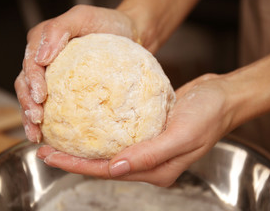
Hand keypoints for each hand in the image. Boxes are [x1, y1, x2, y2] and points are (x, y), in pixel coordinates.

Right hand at [14, 5, 137, 142]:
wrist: (129, 35)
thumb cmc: (107, 24)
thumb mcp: (83, 16)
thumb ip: (59, 30)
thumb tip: (41, 57)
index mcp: (43, 43)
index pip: (30, 64)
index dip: (31, 82)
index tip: (39, 97)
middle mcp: (44, 62)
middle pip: (25, 85)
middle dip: (27, 104)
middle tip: (36, 119)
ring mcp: (54, 78)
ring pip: (33, 99)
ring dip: (30, 117)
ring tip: (36, 134)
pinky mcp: (67, 92)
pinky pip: (54, 108)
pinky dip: (48, 123)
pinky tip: (48, 137)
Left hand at [37, 73, 234, 186]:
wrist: (223, 97)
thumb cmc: (209, 115)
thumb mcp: (182, 135)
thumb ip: (151, 154)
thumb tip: (116, 168)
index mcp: (157, 170)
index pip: (108, 172)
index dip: (78, 166)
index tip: (51, 157)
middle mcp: (150, 163)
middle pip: (104, 164)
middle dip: (74, 159)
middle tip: (46, 149)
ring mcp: (149, 148)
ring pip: (109, 150)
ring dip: (84, 146)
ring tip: (59, 137)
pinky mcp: (149, 132)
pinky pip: (119, 134)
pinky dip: (101, 131)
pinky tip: (87, 122)